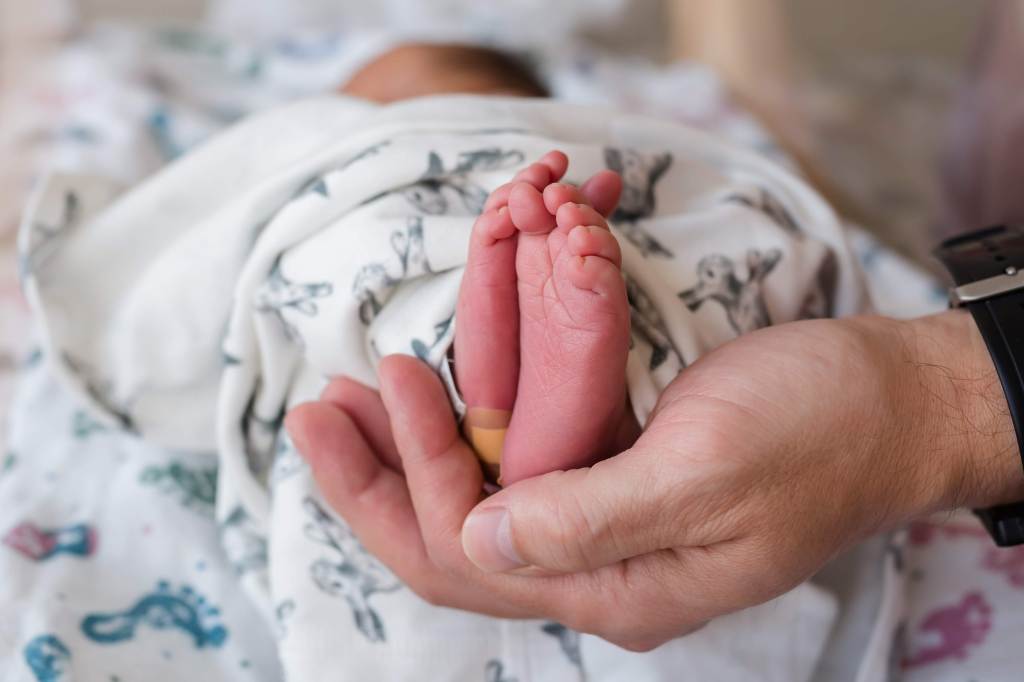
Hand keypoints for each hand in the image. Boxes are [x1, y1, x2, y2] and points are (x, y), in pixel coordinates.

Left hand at [285, 310, 1019, 649]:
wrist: (893, 400)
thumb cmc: (820, 430)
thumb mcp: (711, 471)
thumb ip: (593, 518)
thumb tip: (478, 542)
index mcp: (618, 587)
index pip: (472, 556)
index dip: (414, 472)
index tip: (388, 381)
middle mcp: (599, 567)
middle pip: (451, 541)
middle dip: (374, 477)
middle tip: (314, 410)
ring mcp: (605, 521)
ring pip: (475, 498)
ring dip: (407, 448)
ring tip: (347, 396)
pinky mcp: (616, 471)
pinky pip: (516, 457)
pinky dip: (467, 421)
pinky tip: (435, 384)